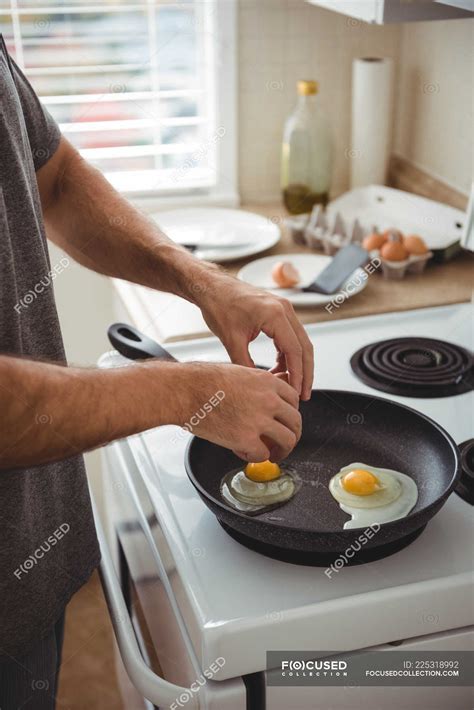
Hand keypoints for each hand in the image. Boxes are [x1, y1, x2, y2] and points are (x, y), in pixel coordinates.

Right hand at [176, 362, 301, 461]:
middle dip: (292, 434)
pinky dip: (256, 458)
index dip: (290, 413)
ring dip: (282, 451)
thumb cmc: (202, 380)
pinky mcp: (246, 439)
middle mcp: (268, 400)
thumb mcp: (239, 373)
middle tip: (284, 442)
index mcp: (267, 382)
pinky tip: (245, 453)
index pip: (294, 400)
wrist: (184, 391)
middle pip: (295, 421)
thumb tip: (264, 400)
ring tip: (273, 455)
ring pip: (287, 440)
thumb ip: (257, 386)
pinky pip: (263, 455)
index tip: (285, 421)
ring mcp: (259, 420)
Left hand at [198, 275, 313, 399]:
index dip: (298, 374)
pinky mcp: (279, 311)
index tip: (297, 392)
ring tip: (291, 385)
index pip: (295, 350)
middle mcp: (284, 309)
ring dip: (298, 364)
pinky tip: (279, 368)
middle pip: (305, 347)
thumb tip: (259, 385)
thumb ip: (245, 364)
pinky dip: (288, 353)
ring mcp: (284, 308)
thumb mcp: (231, 340)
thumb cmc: (219, 306)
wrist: (212, 287)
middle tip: (303, 395)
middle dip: (305, 373)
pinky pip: (291, 335)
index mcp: (275, 314)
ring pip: (300, 341)